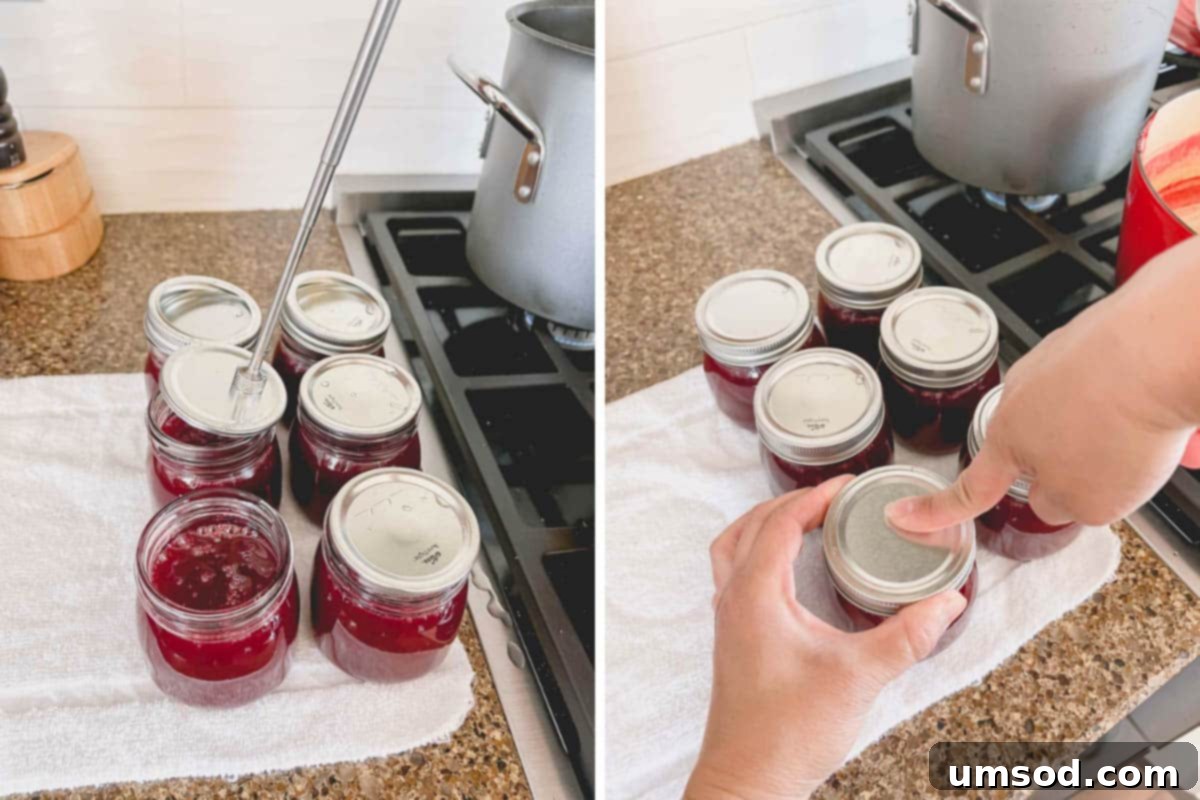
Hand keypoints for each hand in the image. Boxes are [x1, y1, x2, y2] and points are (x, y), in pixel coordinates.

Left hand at [686, 477, 966, 799]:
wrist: (748, 779)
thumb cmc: (788, 732)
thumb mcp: (860, 678)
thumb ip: (908, 637)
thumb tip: (948, 603)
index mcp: (755, 595)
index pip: (779, 523)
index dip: (814, 497)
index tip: (847, 486)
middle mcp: (732, 599)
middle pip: (749, 526)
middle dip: (790, 503)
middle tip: (832, 498)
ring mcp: (727, 619)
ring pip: (733, 548)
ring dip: (765, 525)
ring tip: (807, 520)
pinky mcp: (732, 638)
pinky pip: (735, 574)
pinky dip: (758, 553)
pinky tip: (791, 570)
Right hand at [889, 236, 1199, 532]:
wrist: (1161, 343)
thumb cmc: (1121, 422)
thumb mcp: (1089, 503)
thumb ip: (1061, 506)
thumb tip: (1057, 492)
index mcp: (1007, 440)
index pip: (969, 489)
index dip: (935, 511)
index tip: (902, 516)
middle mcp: (1021, 394)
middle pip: (1041, 445)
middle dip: (1072, 460)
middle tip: (1115, 469)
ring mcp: (1057, 358)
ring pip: (1080, 410)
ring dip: (1110, 426)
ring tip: (1147, 430)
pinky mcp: (1098, 334)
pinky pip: (1112, 378)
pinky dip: (1133, 394)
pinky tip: (1158, 397)